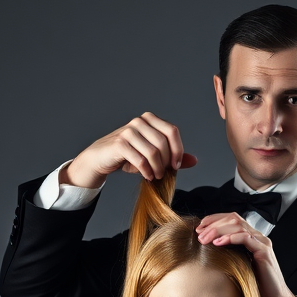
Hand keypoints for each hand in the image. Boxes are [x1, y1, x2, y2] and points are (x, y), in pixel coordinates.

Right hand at [64, 112, 197, 187]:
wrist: (102, 158)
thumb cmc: (129, 157)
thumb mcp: (153, 157)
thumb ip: (172, 157)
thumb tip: (194, 160)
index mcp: (149, 120)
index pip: (172, 131)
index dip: (178, 149)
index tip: (176, 165)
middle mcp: (139, 122)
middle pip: (164, 142)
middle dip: (167, 161)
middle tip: (163, 174)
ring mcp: (129, 131)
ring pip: (153, 151)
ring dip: (158, 168)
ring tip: (156, 176)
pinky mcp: (120, 144)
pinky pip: (141, 159)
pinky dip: (147, 171)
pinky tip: (147, 176)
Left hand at [195, 213, 296, 296]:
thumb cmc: (256, 285)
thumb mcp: (237, 266)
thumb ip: (228, 254)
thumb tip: (206, 250)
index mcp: (250, 238)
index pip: (231, 219)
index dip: (214, 220)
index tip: (199, 228)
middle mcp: (257, 237)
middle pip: (233, 219)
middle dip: (213, 224)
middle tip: (199, 234)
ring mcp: (261, 242)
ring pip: (238, 226)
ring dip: (218, 230)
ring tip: (205, 239)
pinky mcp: (264, 251)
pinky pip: (246, 238)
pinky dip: (230, 238)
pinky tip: (218, 243)